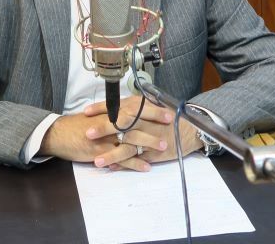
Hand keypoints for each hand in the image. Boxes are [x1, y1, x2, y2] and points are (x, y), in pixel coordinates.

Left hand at [81, 96, 202, 171]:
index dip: (101, 108)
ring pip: (127, 146)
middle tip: (88, 133)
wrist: (188, 128)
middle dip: (104, 129)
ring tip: (97, 161)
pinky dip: (124, 164)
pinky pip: (136, 159)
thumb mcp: (150, 105)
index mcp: (141, 107)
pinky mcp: (152, 152)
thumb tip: (113, 107)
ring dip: (111, 154)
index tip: (86, 112)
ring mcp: (147, 138)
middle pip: (121, 124)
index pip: (118, 106)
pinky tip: (112, 168)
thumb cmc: (167, 116)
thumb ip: (133, 106)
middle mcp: (143, 121)